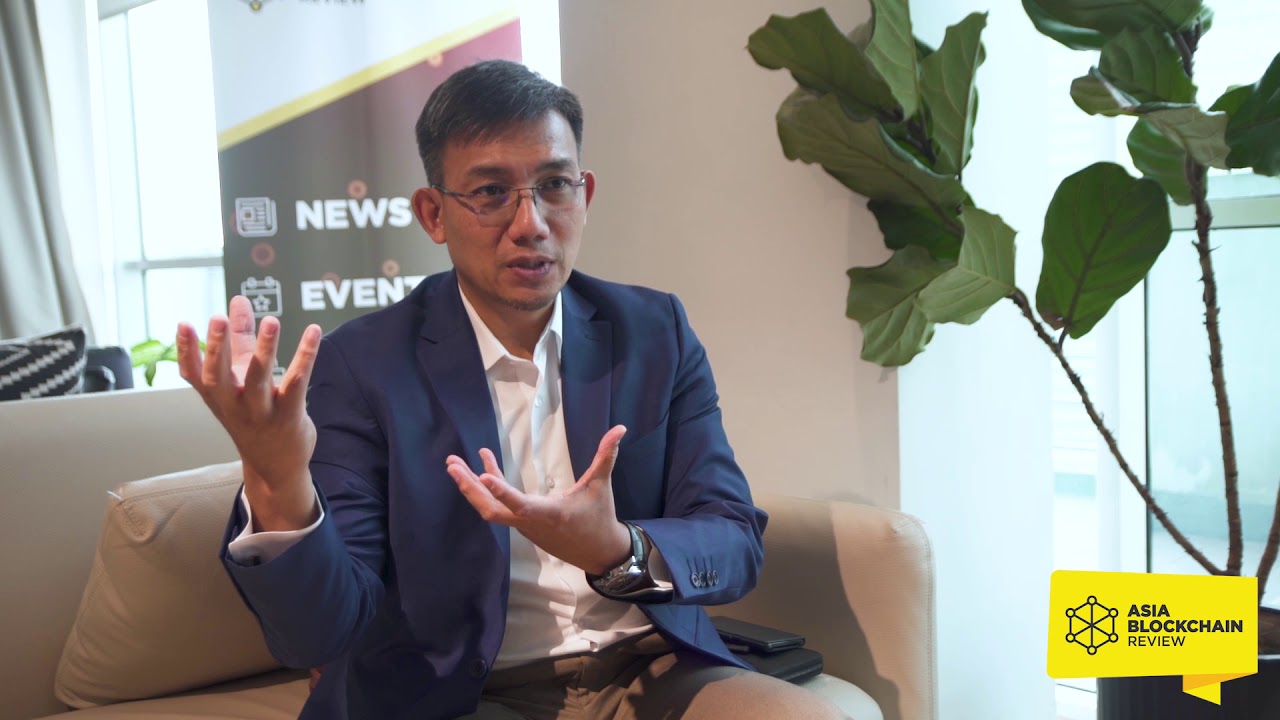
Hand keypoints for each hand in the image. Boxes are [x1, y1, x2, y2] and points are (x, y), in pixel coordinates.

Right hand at [176, 295, 322, 530]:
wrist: (275, 465)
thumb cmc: (255, 413)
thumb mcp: (242, 377)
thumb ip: (241, 337)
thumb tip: (238, 300)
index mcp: (217, 396)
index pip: (194, 374)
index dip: (186, 350)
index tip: (184, 324)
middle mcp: (234, 405)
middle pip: (219, 377)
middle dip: (218, 348)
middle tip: (218, 318)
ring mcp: (261, 412)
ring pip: (259, 379)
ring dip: (264, 349)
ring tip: (271, 321)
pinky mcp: (289, 415)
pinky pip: (297, 384)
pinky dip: (305, 357)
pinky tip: (313, 332)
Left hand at [446, 425, 632, 574]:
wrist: (599, 553)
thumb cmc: (600, 518)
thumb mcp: (601, 486)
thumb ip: (606, 456)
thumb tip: (619, 428)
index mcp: (549, 513)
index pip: (519, 503)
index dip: (500, 490)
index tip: (482, 475)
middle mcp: (530, 522)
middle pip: (490, 510)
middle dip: (469, 487)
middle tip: (451, 464)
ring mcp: (524, 526)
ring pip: (490, 510)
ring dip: (471, 488)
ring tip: (454, 464)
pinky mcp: (523, 526)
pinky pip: (499, 509)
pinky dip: (488, 491)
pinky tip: (483, 470)